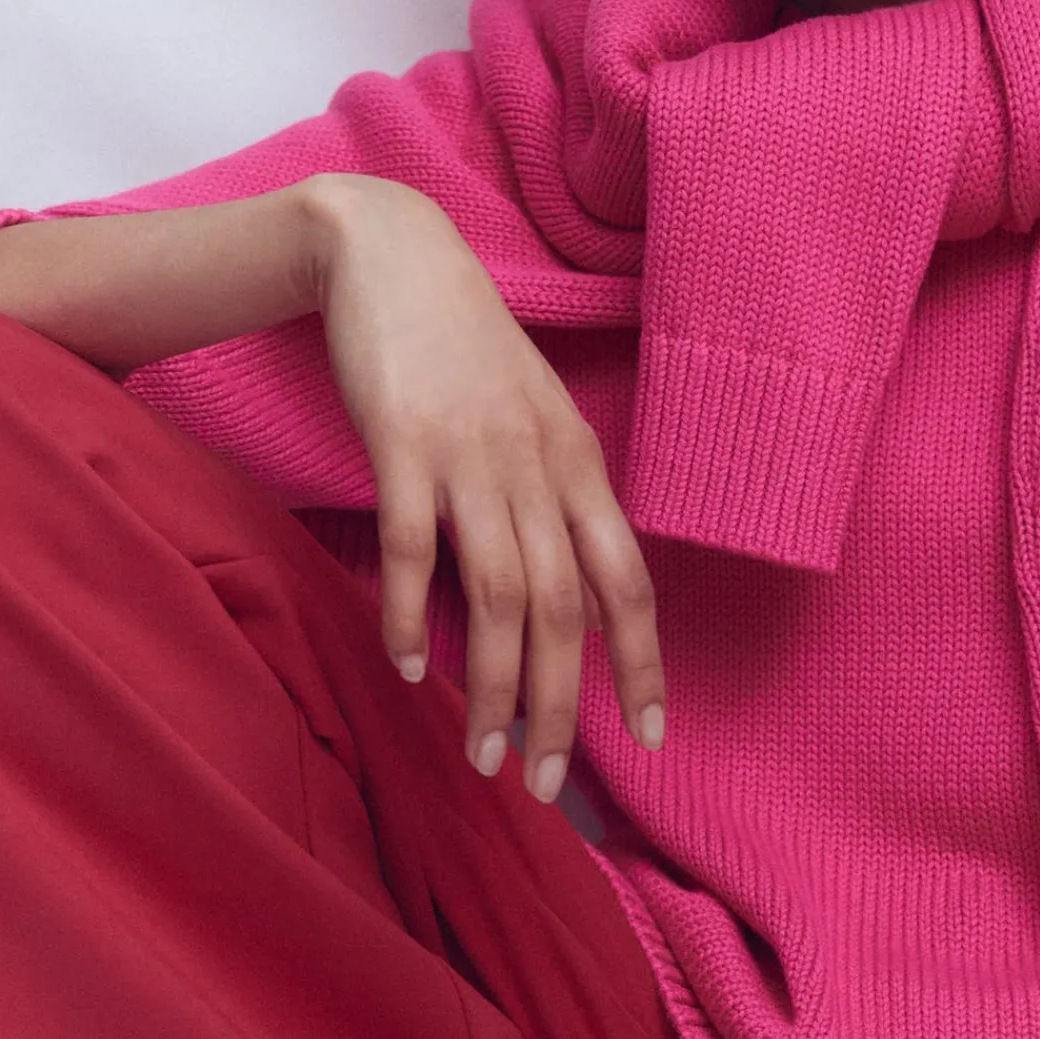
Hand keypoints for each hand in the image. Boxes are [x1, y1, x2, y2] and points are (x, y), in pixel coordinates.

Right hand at [302, 172, 664, 796]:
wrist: (390, 252)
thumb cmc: (464, 349)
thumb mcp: (534, 423)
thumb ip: (559, 508)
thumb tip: (582, 607)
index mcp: (579, 464)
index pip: (629, 582)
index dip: (642, 664)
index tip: (650, 739)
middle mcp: (537, 466)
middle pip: (565, 609)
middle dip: (561, 707)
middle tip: (544, 785)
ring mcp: (471, 455)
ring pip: (500, 594)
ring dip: (493, 685)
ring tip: (483, 755)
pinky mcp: (402, 443)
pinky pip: (413, 547)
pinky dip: (413, 613)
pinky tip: (408, 665)